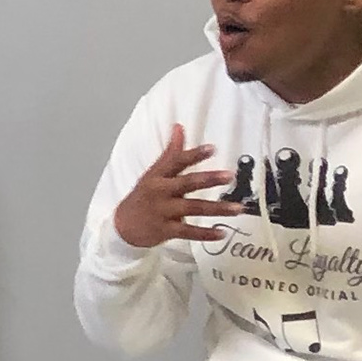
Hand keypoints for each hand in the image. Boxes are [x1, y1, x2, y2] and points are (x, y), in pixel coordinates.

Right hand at [111, 126, 239, 250]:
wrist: (123, 226)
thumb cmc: (143, 196)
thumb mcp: (153, 173)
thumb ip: (170, 153)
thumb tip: (179, 127)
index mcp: (157, 176)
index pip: (176, 162)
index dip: (194, 155)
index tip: (212, 148)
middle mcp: (160, 191)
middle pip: (186, 183)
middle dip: (209, 179)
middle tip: (229, 176)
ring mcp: (163, 211)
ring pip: (193, 208)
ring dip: (217, 209)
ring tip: (238, 208)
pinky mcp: (166, 230)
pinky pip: (189, 232)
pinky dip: (206, 233)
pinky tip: (222, 233)